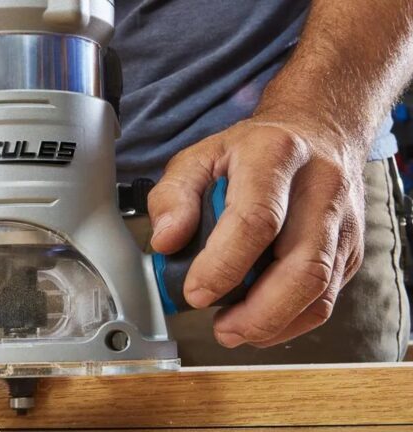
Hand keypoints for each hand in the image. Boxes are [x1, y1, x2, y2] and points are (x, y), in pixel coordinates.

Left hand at [148, 117, 365, 347]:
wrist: (317, 133)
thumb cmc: (253, 150)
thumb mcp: (199, 157)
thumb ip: (172, 196)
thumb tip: (165, 242)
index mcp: (275, 155)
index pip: (257, 219)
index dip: (224, 264)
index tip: (195, 292)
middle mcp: (320, 187)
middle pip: (304, 264)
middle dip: (259, 311)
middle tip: (221, 328)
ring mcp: (343, 221)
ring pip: (321, 288)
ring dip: (275, 323)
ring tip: (234, 330)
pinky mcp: (351, 249)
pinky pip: (328, 298)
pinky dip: (291, 322)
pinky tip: (261, 323)